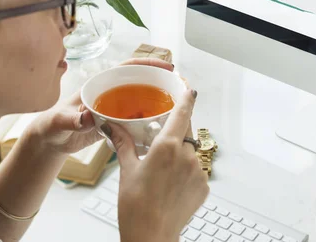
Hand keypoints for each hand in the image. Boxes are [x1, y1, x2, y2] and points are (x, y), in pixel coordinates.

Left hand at [29, 58, 173, 155]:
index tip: (166, 66)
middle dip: (159, 81)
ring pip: (140, 100)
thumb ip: (73, 119)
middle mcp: (110, 93)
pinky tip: (160, 127)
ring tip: (175, 106)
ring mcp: (114, 108)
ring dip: (157, 102)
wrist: (50, 141)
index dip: (147, 64)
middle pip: (139, 81)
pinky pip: (137, 119)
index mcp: (99, 84)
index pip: (127, 68)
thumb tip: (88, 116)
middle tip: (179, 87)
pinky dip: (149, 121)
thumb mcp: (60, 121)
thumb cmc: (52, 126)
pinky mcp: (116, 123)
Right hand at [101, 89, 208, 241]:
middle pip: (187, 131)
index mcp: (167, 146)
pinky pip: (196, 170)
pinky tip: (171, 184)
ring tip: (163, 170)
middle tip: (163, 138)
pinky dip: (186, 171)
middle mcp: (187, 156)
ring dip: (180, 153)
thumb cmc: (136, 206)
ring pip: (191, 151)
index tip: (189, 88)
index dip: (186, 98)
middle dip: (177, 129)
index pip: (182, 112)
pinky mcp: (204, 186)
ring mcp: (198, 171)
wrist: (151, 236)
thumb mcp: (127, 169)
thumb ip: (123, 143)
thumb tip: (111, 126)